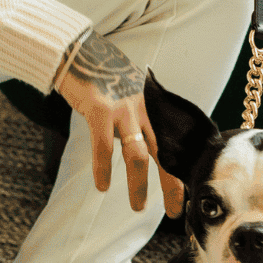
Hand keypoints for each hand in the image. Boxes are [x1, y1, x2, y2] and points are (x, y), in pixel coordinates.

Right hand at [56, 31, 184, 216]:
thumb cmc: (104, 76)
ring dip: (139, 185)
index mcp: (154, 106)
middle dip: (172, 184)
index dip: (181, 171)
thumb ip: (144, 115)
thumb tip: (151, 143)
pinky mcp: (100, 109)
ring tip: (138, 207)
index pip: (174, 144)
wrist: (78, 51)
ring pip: (138, 155)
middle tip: (173, 210)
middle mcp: (145, 108)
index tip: (185, 196)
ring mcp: (124, 109)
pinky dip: (104, 169)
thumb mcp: (134, 92)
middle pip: (165, 153)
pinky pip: (104, 146)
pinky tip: (103, 187)